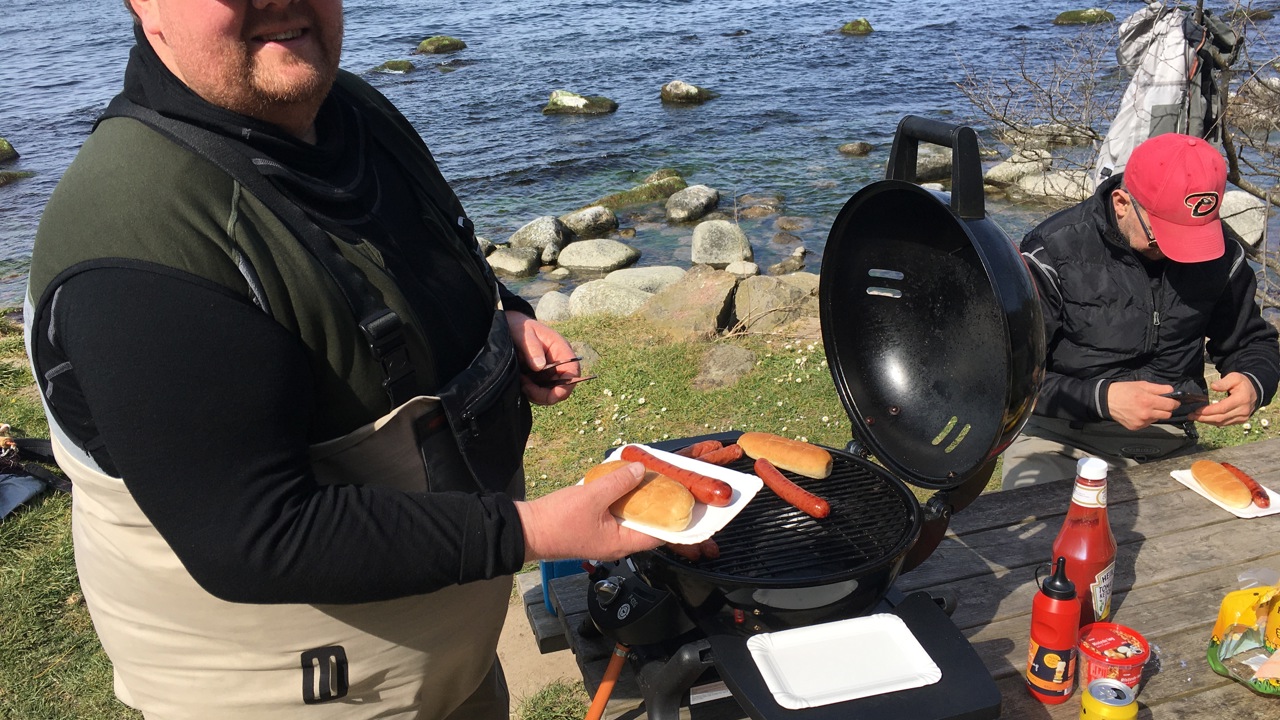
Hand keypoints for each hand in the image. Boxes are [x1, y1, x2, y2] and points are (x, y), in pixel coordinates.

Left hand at [505, 311, 579, 405]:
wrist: (511, 327)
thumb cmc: (521, 327)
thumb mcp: (525, 334)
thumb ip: (533, 348)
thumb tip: (540, 367)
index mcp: (561, 350)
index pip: (572, 372)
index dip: (566, 387)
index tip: (551, 396)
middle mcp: (559, 363)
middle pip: (562, 388)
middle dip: (545, 395)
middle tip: (525, 386)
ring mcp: (550, 372)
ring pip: (550, 393)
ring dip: (536, 394)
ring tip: (522, 381)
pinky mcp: (540, 378)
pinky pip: (540, 392)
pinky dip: (531, 392)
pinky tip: (522, 382)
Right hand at [515, 462, 664, 561]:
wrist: (526, 530)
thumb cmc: (557, 521)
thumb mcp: (592, 497)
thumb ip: (618, 483)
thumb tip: (640, 470)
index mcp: (622, 543)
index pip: (659, 535)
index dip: (674, 519)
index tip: (684, 501)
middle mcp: (616, 543)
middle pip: (646, 524)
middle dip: (657, 504)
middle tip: (666, 482)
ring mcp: (604, 536)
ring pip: (630, 517)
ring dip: (637, 499)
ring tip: (646, 478)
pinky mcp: (593, 528)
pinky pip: (615, 513)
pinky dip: (621, 499)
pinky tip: (621, 482)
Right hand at [1106, 380, 1178, 429]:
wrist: (1106, 401)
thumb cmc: (1123, 390)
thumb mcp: (1141, 384)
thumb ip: (1158, 388)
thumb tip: (1172, 390)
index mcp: (1148, 401)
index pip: (1171, 405)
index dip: (1174, 402)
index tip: (1174, 401)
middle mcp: (1146, 414)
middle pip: (1167, 415)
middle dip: (1166, 409)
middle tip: (1159, 404)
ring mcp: (1141, 422)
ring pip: (1157, 419)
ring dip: (1156, 414)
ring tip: (1146, 408)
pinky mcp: (1136, 427)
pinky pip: (1148, 423)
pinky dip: (1146, 419)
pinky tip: (1138, 413)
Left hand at [1190, 372, 1257, 426]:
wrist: (1255, 391)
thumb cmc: (1243, 383)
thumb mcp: (1234, 377)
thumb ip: (1224, 382)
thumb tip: (1213, 386)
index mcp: (1242, 399)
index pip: (1222, 408)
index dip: (1208, 410)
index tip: (1196, 410)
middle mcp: (1243, 411)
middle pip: (1220, 417)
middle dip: (1204, 418)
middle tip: (1191, 415)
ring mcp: (1242, 417)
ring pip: (1222, 422)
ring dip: (1207, 421)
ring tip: (1194, 417)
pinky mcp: (1241, 421)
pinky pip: (1225, 423)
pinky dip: (1213, 422)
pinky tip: (1205, 419)